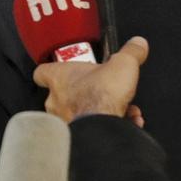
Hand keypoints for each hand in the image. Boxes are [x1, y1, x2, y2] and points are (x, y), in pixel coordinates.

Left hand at [34, 36, 148, 124]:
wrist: (102, 127)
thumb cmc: (102, 95)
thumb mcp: (123, 64)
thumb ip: (131, 52)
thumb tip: (138, 44)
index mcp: (60, 77)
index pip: (42, 72)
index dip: (50, 70)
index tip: (59, 69)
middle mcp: (56, 101)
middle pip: (63, 94)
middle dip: (84, 94)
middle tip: (102, 90)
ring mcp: (63, 121)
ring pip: (79, 114)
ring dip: (100, 110)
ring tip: (122, 108)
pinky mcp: (75, 136)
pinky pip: (90, 130)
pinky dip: (107, 126)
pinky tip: (125, 123)